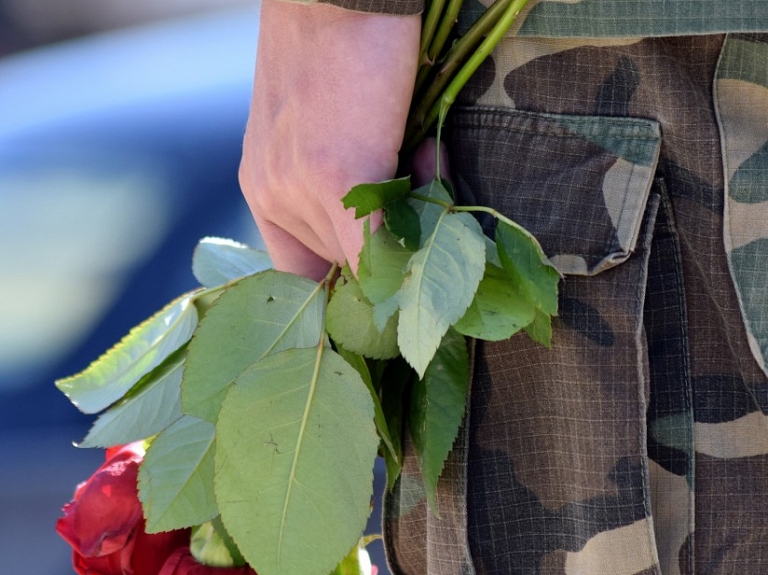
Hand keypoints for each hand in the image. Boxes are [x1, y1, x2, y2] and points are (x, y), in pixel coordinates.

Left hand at [239, 0, 420, 279]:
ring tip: (421, 150)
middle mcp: (272, 194)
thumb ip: (347, 191)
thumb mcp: (329, 132)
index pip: (300, 270)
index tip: (383, 266)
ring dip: (409, 216)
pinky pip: (377, 247)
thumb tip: (392, 245)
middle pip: (338, 265)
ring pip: (362, 257)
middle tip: (418, 170)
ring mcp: (298, 189)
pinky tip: (427, 163)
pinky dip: (413, 234)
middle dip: (385, 238)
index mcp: (264, 186)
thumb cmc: (340, 48)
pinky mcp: (335, 177)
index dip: (343, 281)